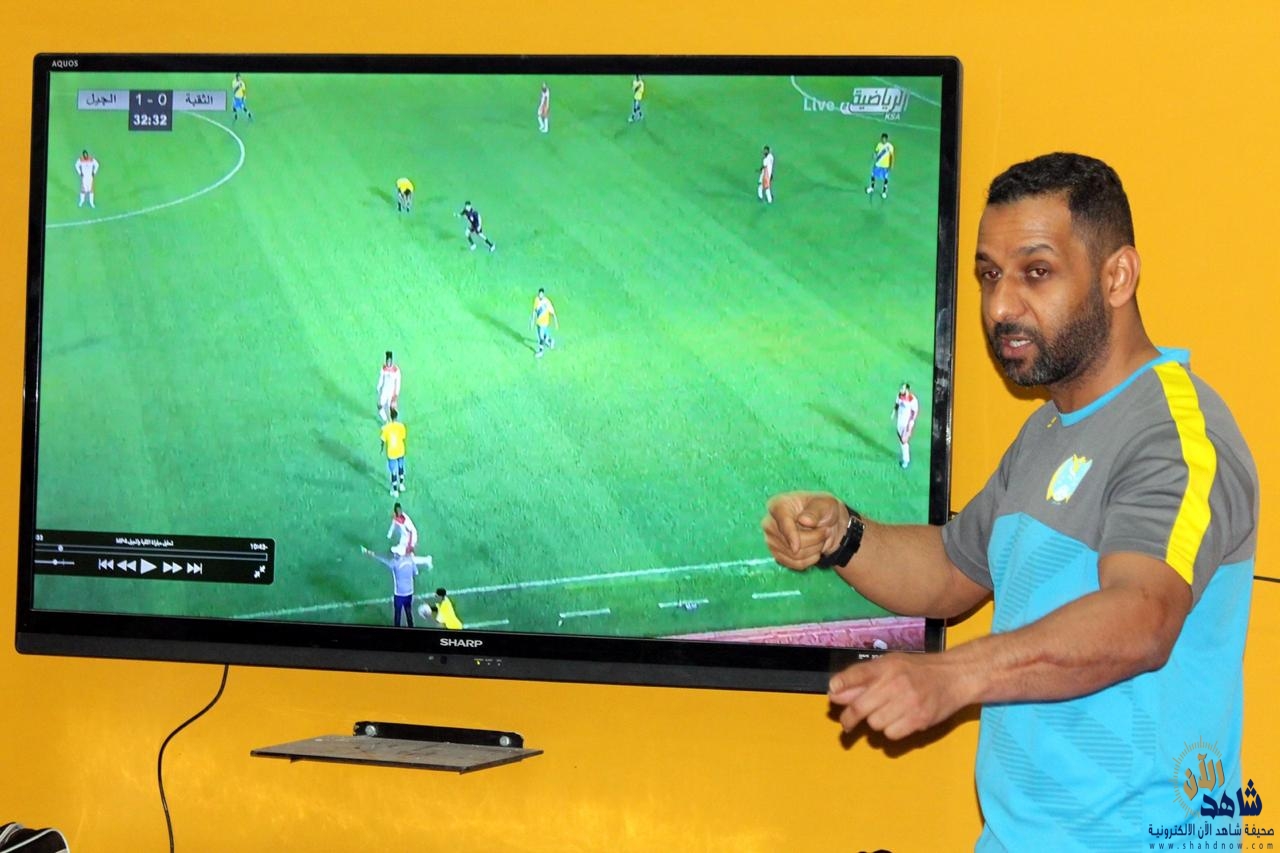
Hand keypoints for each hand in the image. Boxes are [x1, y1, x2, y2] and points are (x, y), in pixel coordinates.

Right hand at [761, 492, 847, 569]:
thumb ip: (815, 511)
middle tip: (825, 531)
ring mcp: (771, 541)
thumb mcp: (825, 504)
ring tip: (820, 539)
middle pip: (789, 542)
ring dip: (814, 550)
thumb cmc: (823, 509)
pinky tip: (815, 549)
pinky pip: (795, 564)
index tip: (796, 547)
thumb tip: (804, 520)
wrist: (826, 524)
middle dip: (813, 540)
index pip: (781, 521)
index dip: (789, 535)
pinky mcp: (778, 555)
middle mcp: (769, 523)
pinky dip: (810, 560)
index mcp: (778, 505)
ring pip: (794, 555)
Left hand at [828, 652, 968, 739]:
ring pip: (874, 724)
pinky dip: (891, 731)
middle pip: (860, 707)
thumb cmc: (917, 671)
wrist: (953, 677)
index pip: (859, 673)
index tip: (832, 692)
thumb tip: (835, 691)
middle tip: (847, 724)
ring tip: (886, 714)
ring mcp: (909, 702)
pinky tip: (899, 721)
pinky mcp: (919, 719)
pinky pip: (892, 734)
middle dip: (849, 718)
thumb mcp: (890, 664)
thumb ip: (863, 677)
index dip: (843, 683)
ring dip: (875, 723)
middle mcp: (896, 682)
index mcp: (887, 666)